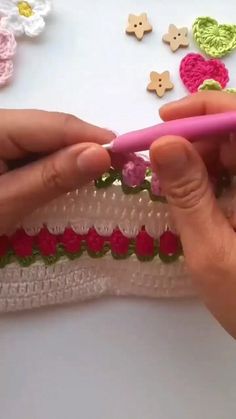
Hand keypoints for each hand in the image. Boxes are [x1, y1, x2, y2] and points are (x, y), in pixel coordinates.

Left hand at [0, 110, 113, 232]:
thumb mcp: (8, 201)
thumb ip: (52, 176)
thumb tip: (102, 155)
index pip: (56, 124)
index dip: (95, 138)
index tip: (130, 156)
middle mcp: (2, 122)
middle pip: (52, 129)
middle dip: (86, 149)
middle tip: (123, 170)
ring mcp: (1, 137)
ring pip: (45, 141)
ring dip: (72, 159)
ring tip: (101, 176)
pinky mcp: (2, 152)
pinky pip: (34, 152)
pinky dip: (54, 166)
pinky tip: (68, 178)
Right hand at [150, 91, 235, 337]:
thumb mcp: (211, 249)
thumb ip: (188, 195)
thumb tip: (163, 143)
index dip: (204, 109)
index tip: (164, 122)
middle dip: (196, 140)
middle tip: (162, 165)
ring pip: (235, 151)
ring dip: (202, 159)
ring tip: (174, 187)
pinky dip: (212, 176)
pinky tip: (196, 196)